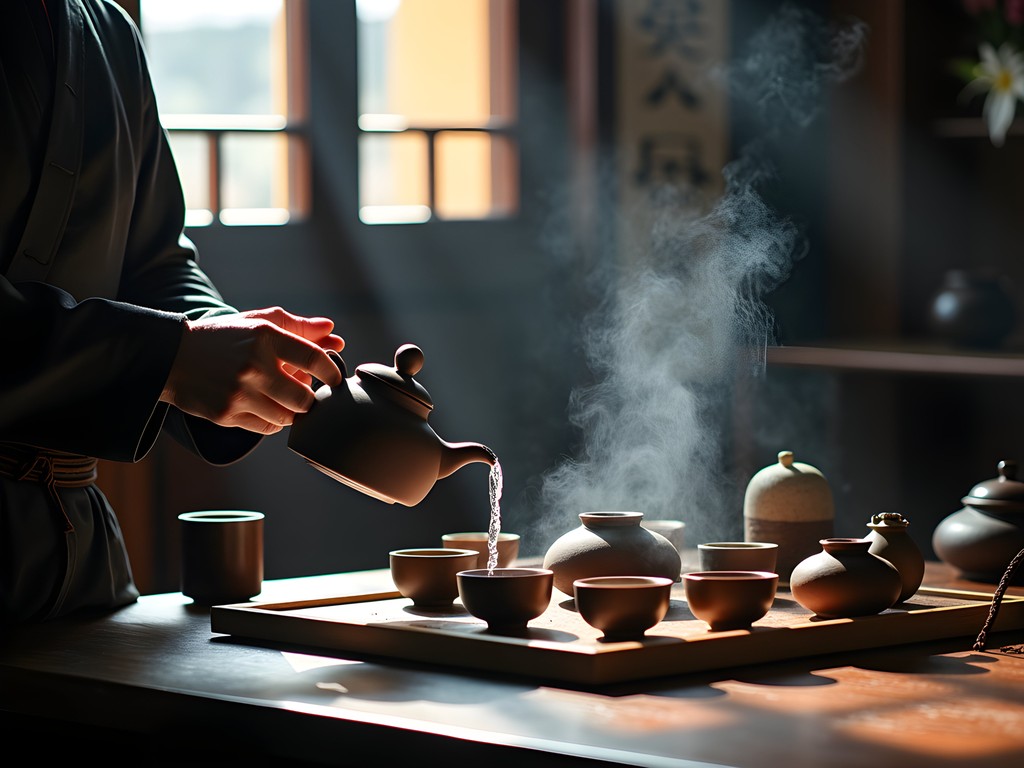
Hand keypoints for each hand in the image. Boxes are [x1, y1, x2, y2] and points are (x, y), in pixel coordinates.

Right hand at [160, 307, 344, 434]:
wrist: (172, 356)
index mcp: (265, 337)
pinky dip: (273, 420)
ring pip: (288, 417)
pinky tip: (266, 406)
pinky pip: (267, 427)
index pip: (314, 359)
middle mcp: (253, 366)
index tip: (334, 378)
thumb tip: (332, 332)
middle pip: (305, 398)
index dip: (332, 372)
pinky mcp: (227, 414)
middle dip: (311, 398)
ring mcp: (239, 393)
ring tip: (284, 398)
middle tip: (307, 392)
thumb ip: (299, 327)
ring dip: (293, 411)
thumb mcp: (259, 323)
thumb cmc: (224, 338)